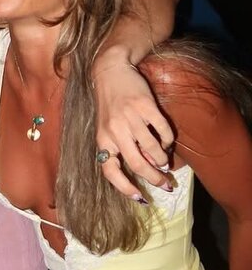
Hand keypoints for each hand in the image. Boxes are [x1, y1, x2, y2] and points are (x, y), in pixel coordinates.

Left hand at [94, 61, 173, 197]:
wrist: (110, 71)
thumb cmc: (109, 104)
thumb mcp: (107, 128)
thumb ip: (121, 148)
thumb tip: (149, 168)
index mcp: (102, 139)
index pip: (109, 170)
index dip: (124, 188)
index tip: (141, 198)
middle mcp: (114, 130)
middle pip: (138, 164)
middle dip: (155, 179)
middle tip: (166, 184)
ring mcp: (130, 118)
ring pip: (153, 149)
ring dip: (163, 159)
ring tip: (165, 160)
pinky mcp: (145, 106)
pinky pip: (163, 132)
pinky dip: (168, 140)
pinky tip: (166, 140)